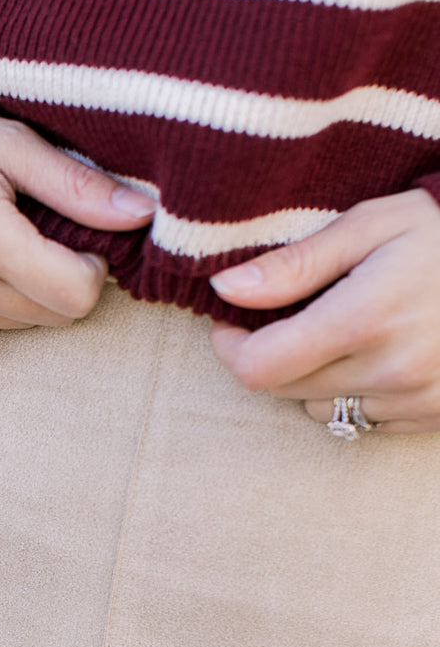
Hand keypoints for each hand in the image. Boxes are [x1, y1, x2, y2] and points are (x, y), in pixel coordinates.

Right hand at [0, 117, 155, 337]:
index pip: (76, 295)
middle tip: (38, 235)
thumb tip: (142, 215)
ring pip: (20, 326)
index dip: (92, 269)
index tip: (76, 237)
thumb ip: (76, 184)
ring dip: (24, 293)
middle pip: (52, 317)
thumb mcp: (10, 143)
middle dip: (61, 281)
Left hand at [208, 188, 439, 434]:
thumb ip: (295, 264)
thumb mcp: (371, 226)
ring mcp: (414, 399)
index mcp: (362, 320)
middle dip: (269, 355)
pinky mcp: (432, 417)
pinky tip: (377, 354)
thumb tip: (227, 290)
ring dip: (311, 377)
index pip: (259, 367)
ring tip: (341, 331)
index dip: (231, 348)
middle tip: (286, 317)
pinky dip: (353, 392)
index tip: (230, 323)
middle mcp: (387, 370)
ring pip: (319, 408)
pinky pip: (362, 420)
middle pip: (283, 389)